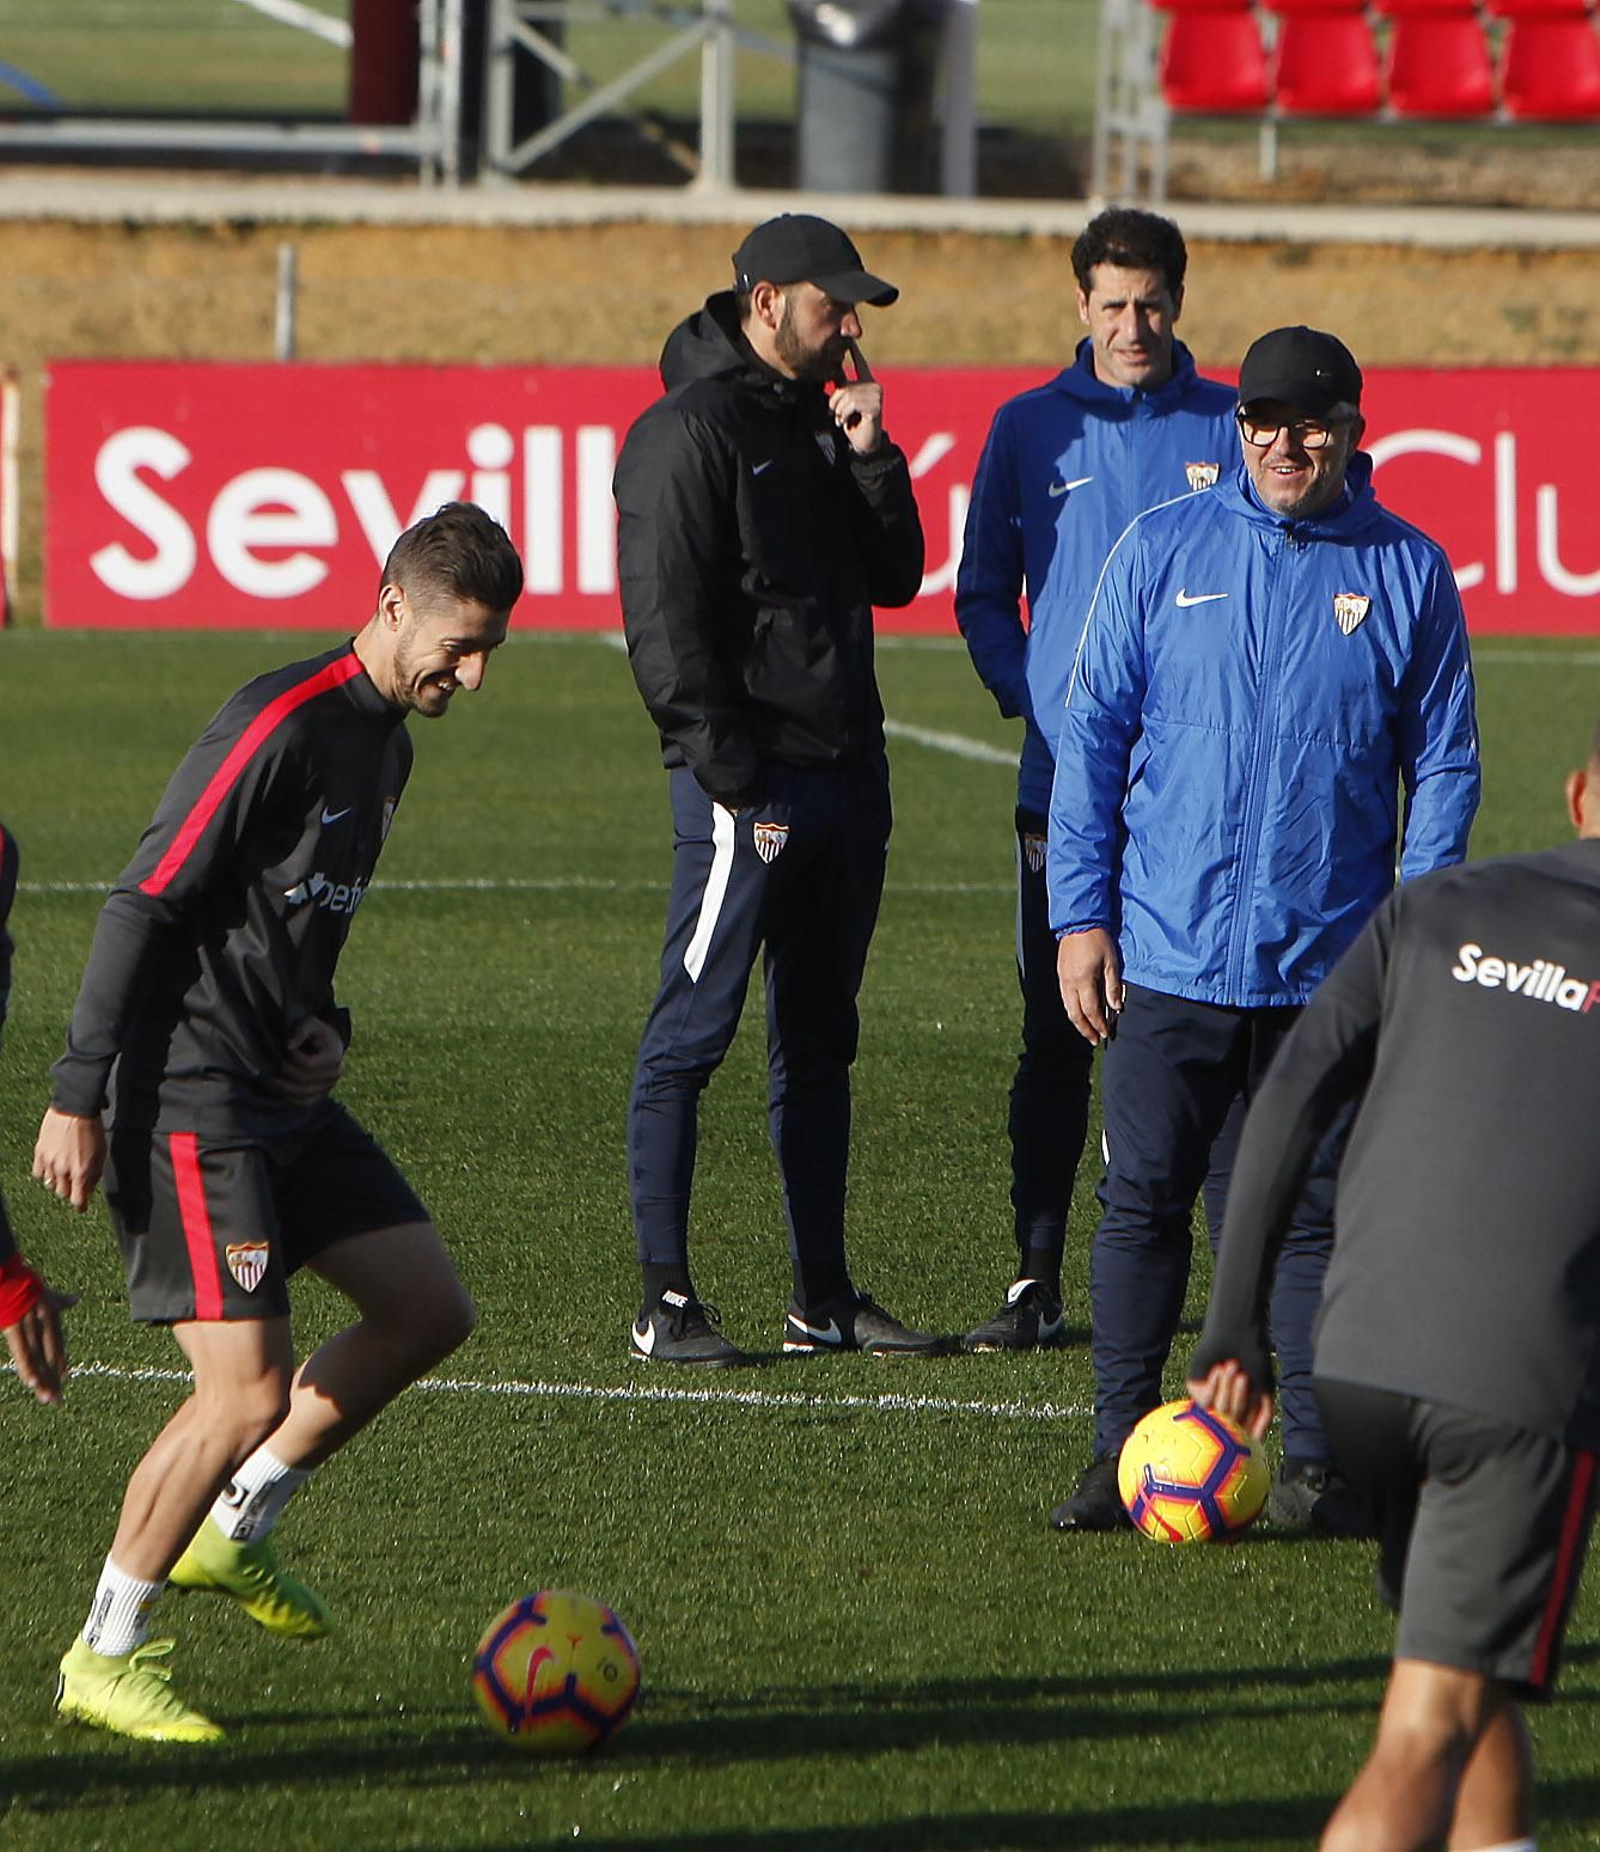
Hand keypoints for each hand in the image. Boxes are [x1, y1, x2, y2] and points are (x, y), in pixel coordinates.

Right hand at [6, 1281, 76, 1404]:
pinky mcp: (15, 1330)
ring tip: (49, 1398)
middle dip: (54, 1379)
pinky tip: (33, 1383)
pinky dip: (28, 1368)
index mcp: (51, 1318)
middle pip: (51, 1357)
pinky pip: (23, 1353)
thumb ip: (62, 1300)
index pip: (58, 1345)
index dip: (61, 1362)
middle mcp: (45, 1326)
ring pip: (40, 1360)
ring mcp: (31, 1328)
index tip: (66, 1377)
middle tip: (58, 1399)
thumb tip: (77, 1297)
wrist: (12, 1276)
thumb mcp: (49, 1292)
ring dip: (44, 1380)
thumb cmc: (27, 1283)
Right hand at [33, 1107, 106, 1212]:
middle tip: (75, 1185)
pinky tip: (52, 1168)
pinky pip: (38, 1173)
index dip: (81, 1206)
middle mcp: (63, 1170)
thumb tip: (89, 1189)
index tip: (82, 1207)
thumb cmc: (92, 1129)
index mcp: (81, 1171)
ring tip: (65, 1173)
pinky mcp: (39, 1153)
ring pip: (50, 1184)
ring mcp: (49, 1162)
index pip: (78, 1200)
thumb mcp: (101, 1154)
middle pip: (63, 1194)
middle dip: (71, 1192)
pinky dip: (45, 1173)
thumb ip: (95, 1174)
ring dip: (58, 1182)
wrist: (75, 1109)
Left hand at [275, 1015, 344, 1104]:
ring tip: (267, 1077)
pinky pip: (304, 1101)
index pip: (308, 1065)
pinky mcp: (321, 1094)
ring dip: (283, 1087)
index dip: (292, 1058)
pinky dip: (289, 1097)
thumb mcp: (311, 1023)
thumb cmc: (316, 1031)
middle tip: (268, 1064)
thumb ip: (301, 1030)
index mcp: (334, 1056)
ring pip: (303, 1093)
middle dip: (284, 1072)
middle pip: (304, 1080)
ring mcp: (329, 1086)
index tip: (283, 1047)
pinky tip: (276, 1089)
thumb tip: (288, 1045)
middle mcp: (335, 1073)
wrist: (327, 1043)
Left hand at [829, 340, 884, 455]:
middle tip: (837, 415)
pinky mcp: (876, 407)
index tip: (849, 339)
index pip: (861, 363)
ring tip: (842, 419)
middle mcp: (874, 386)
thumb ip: (842, 390)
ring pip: (847, 396)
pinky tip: (848, 422)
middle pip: (845, 387)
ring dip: (839, 411)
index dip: (855, 351)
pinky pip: (852, 405)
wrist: (864, 443)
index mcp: (867, 382)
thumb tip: (833, 373)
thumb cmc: (854, 422)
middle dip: (836, 402)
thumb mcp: (845, 403)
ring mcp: (877, 396)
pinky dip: (845, 415)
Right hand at [1057, 927, 1122, 1046]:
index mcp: (1083, 980)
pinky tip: (1079, 1013)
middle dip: (1086, 1029)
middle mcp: (1070, 983)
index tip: (1107, 1034)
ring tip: (1088, 1030)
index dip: (1099, 1024)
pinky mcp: (1060, 974)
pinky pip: (1064, 998)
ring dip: (1078, 1022)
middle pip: (1075, 1014)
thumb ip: (1113, 986)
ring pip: (1067, 1008)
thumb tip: (1116, 1007)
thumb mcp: (1111, 962)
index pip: (1091, 1010)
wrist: (1079, 922)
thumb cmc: (1099, 940)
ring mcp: (1063, 979)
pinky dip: (1072, 1010)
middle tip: (1096, 1039)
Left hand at [1187, 1359, 1274, 1440]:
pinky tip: (1219, 1370)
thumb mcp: (1263, 1390)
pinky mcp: (1195, 1388)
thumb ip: (1263, 1416)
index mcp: (1242, 1410)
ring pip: (1218, 1412)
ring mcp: (1209, 1399)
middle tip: (1244, 1377)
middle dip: (1240, 1399)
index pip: (1246, 1430)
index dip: (1252, 1418)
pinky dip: (1214, 1385)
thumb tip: (1255, 1441)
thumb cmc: (1254, 1360)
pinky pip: (1204, 1400)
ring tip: (1234, 1368)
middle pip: (1232, 1422)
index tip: (1256, 1398)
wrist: (1237, 1333)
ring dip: (1227, 1391)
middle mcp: (1224, 1407)